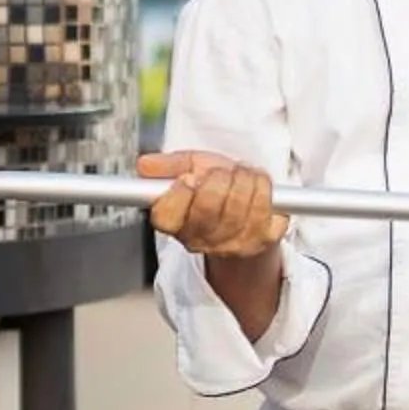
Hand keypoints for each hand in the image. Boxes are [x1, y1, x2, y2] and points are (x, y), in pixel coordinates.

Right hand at [135, 149, 289, 258]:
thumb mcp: (191, 168)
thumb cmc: (217, 189)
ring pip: (238, 200)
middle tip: (223, 172)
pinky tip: (257, 185)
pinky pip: (263, 204)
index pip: (166, 213)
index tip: (189, 177)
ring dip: (243, 176)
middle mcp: (201, 241)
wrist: (250, 210)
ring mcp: (233, 244)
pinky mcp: (263, 241)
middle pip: (207, 204)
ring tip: (241, 176)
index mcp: (176, 224)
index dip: (179, 191)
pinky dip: (262, 185)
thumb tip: (145, 165)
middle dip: (219, 176)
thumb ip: (169, 165)